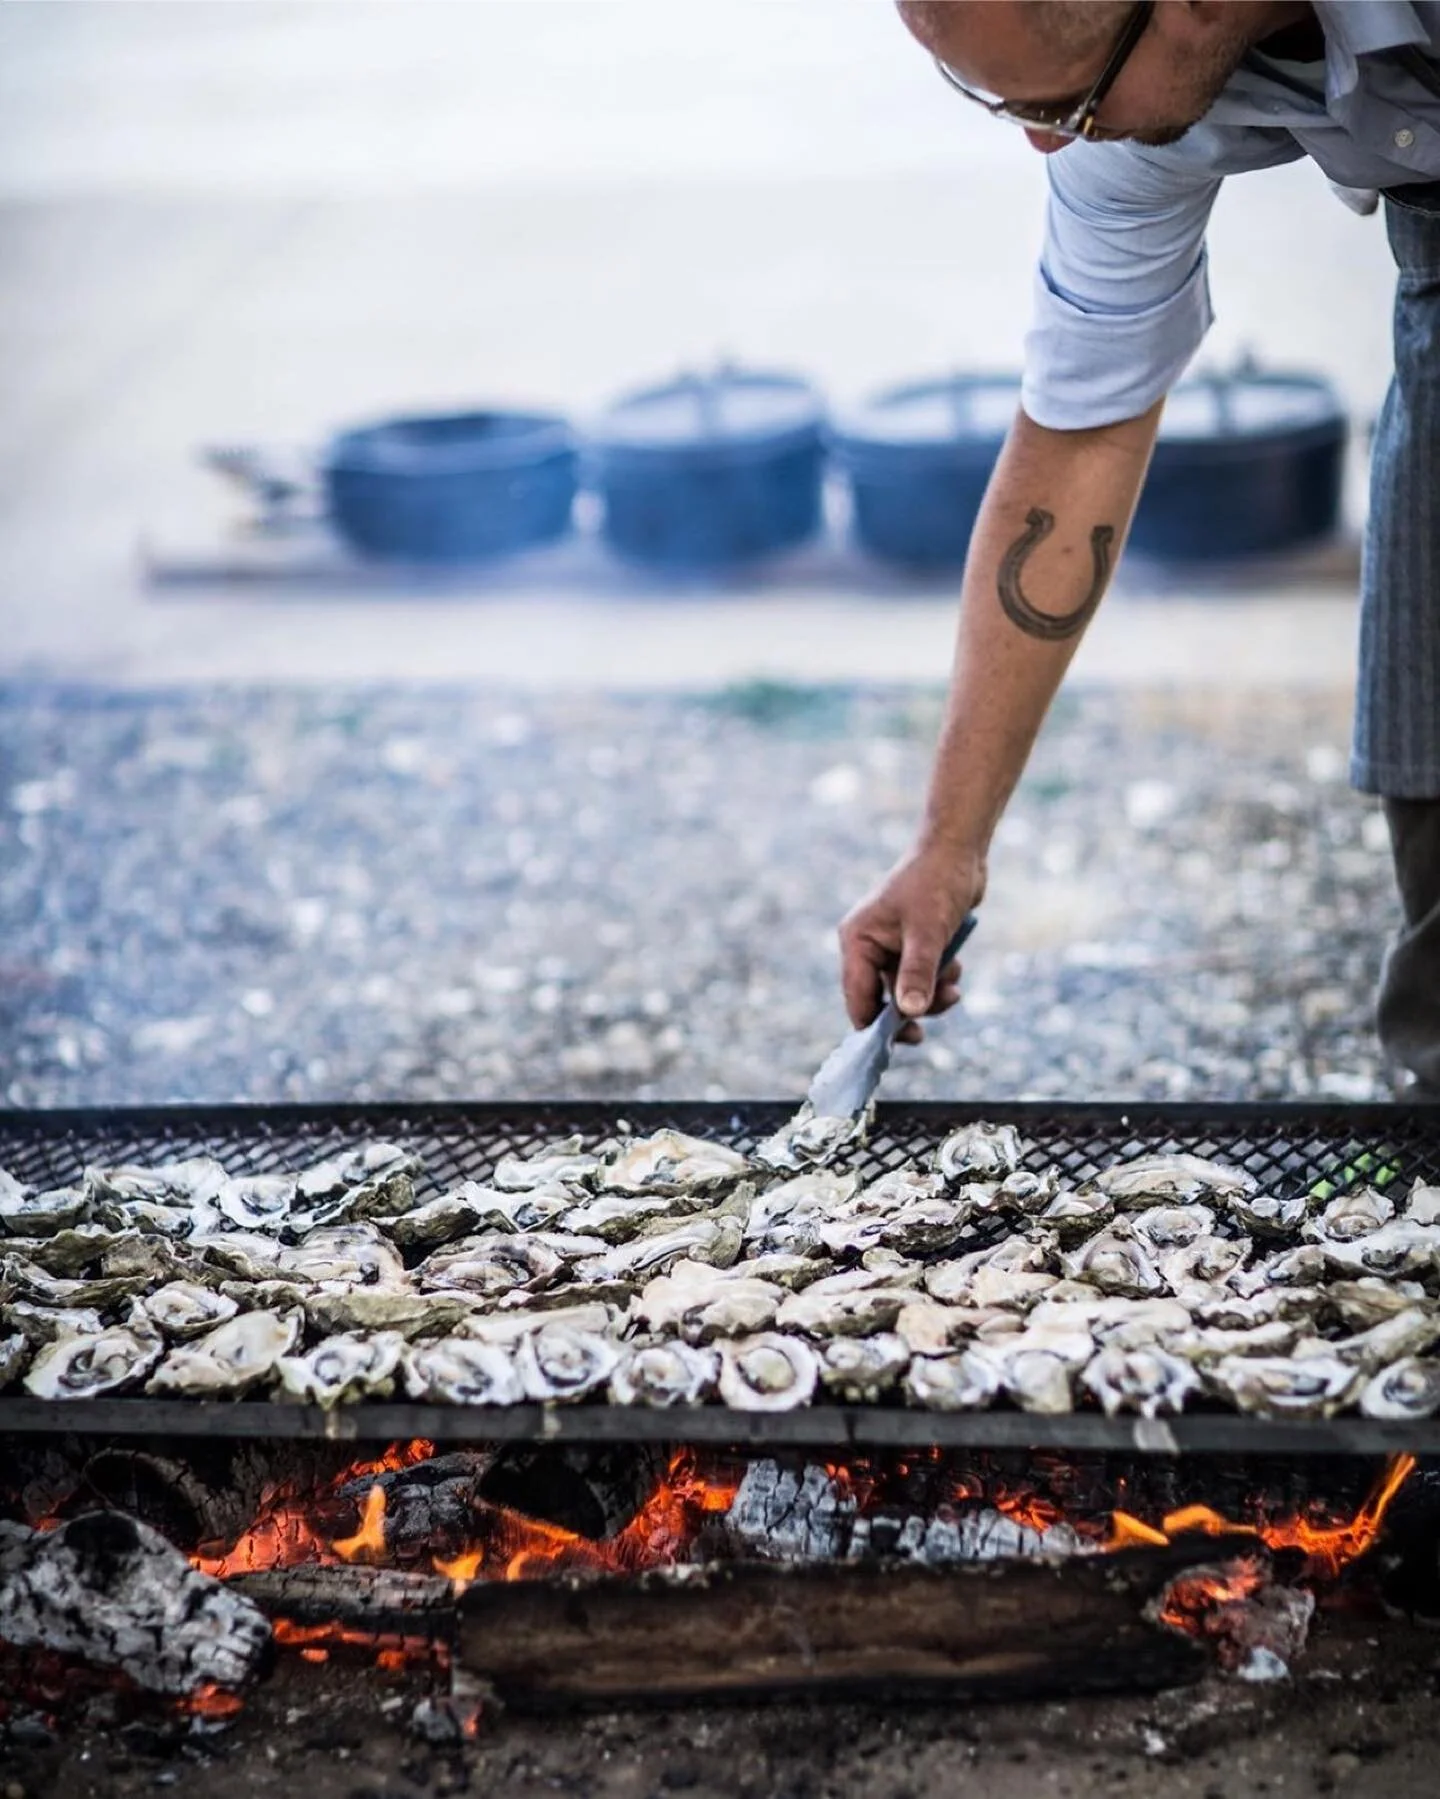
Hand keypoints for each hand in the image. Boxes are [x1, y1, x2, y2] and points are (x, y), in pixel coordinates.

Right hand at [838, 842, 985, 1043]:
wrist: (959, 851)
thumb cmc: (937, 884)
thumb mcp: (928, 933)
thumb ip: (917, 974)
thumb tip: (909, 1014)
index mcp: (857, 941)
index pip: (858, 997)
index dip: (875, 1026)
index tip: (902, 1042)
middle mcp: (867, 946)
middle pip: (881, 999)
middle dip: (912, 1008)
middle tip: (934, 1019)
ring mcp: (889, 946)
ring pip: (904, 992)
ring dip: (931, 995)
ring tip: (954, 985)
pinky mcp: (910, 945)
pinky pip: (920, 978)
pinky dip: (938, 980)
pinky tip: (955, 966)